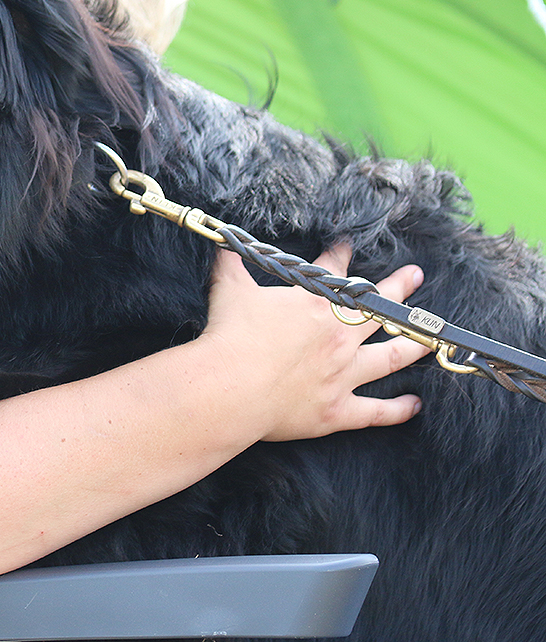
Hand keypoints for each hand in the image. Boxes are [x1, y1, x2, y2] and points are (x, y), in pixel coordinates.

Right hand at [200, 245, 427, 441]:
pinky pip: (376, 412)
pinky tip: (414, 405)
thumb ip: (231, 263)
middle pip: (377, 309)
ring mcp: (343, 373)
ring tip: (430, 336)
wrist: (231, 387)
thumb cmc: (230, 336)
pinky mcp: (338, 409)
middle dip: (397, 288)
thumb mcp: (228, 288)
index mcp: (314, 304)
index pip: (334, 272)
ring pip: (390, 357)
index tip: (346, 247)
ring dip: (413, 345)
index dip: (340, 256)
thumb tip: (223, 240)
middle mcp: (338, 336)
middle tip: (415, 275)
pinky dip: (397, 409)